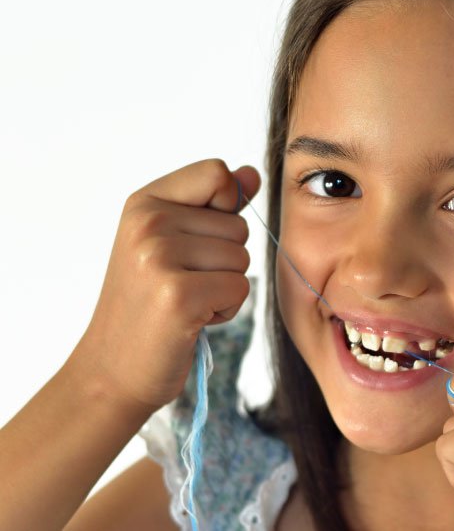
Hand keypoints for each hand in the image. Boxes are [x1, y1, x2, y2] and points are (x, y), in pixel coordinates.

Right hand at [73, 159, 259, 412]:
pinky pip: (239, 288)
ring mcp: (159, 257)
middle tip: (182, 284)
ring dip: (224, 288)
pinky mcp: (178, 295)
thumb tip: (252, 174)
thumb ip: (216, 205)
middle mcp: (147, 223)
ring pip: (242, 259)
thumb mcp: (175, 243)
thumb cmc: (149, 305)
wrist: (112, 369)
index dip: (227, 206)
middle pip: (238, 224)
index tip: (198, 239)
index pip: (217, 172)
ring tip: (185, 302)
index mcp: (143, 203)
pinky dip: (225, 311)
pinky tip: (190, 321)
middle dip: (224, 261)